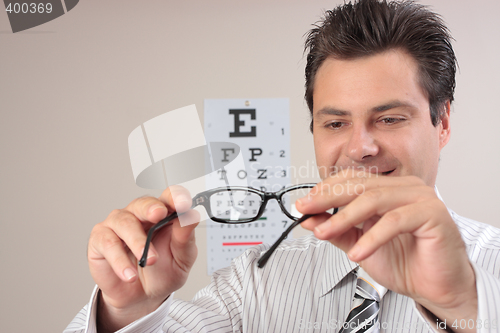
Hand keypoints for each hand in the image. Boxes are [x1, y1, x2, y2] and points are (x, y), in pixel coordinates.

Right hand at [88, 185, 199, 331]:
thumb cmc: (161, 272)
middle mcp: (139, 215)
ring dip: (138, 241)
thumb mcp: (181, 260)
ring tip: (150, 260)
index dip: (175, 197)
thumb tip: (191, 217)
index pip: (169, 197)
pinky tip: (130, 274)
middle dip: (151, 207)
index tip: (183, 203)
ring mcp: (118, 225)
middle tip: (159, 214)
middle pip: (143, 203)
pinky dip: (120, 261)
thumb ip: (185, 239)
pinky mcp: (100, 239)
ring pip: (125, 223)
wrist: (141, 297)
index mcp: (163, 215)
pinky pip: (108, 244)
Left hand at [297, 173, 476, 331]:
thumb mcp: (359, 244)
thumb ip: (337, 230)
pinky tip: (357, 253)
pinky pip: (394, 221)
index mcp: (389, 188)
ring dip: (343, 218)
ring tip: (324, 233)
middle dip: (327, 199)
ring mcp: (420, 196)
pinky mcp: (433, 213)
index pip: (351, 179)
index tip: (303, 205)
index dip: (324, 190)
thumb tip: (309, 219)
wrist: (435, 288)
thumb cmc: (405, 263)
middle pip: (359, 185)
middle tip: (306, 211)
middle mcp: (405, 187)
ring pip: (373, 199)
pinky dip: (371, 238)